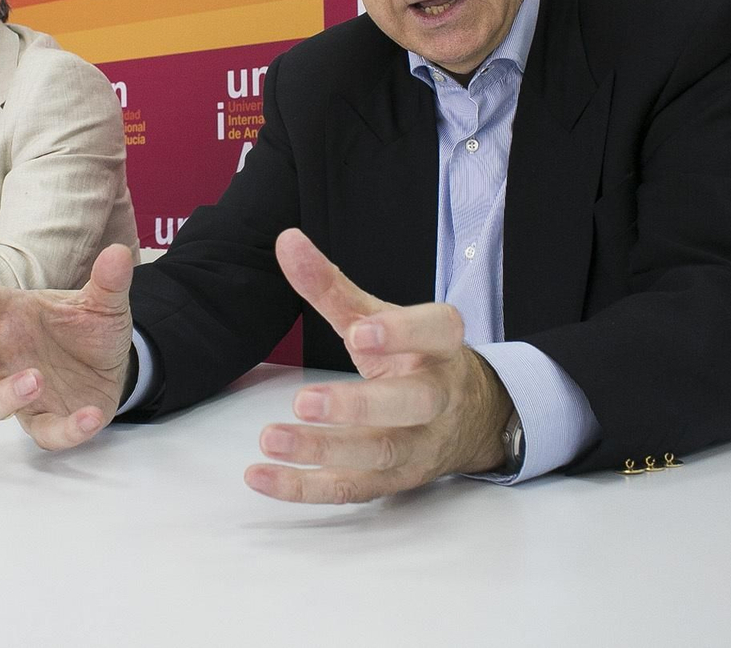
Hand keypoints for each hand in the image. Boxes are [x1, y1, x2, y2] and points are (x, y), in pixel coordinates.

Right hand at [0, 243, 134, 449]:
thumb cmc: (88, 329)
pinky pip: (46, 432)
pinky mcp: (45, 420)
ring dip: (6, 394)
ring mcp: (21, 392)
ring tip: (36, 378)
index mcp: (13, 316)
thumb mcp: (103, 301)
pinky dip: (67, 428)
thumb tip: (118, 254)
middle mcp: (7, 355)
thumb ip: (108, 280)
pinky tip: (90, 415)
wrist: (113, 365)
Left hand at [246, 229, 513, 504]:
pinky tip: (260, 476)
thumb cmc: (412, 357)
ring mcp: (419, 444)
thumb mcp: (377, 318)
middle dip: (359, 406)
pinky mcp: (395, 481)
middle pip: (412, 404)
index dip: (401, 332)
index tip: (358, 333)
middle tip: (305, 400)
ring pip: (381, 454)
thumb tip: (285, 240)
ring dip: (324, 450)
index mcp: (439, 346)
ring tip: (271, 439)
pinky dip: (305, 487)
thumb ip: (331, 285)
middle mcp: (437, 397)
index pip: (436, 333)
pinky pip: (352, 489)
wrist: (469, 418)